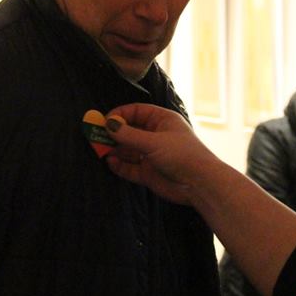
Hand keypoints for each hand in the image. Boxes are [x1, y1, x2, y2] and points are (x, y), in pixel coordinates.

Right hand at [104, 103, 221, 205]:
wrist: (200, 184)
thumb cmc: (182, 154)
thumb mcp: (153, 142)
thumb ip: (129, 135)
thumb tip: (107, 124)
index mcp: (162, 120)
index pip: (136, 111)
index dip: (120, 114)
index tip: (104, 121)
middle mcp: (155, 136)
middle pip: (129, 131)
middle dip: (114, 134)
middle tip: (95, 136)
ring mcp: (151, 155)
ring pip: (127, 150)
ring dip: (114, 150)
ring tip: (100, 150)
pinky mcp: (148, 173)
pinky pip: (130, 167)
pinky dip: (120, 165)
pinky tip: (111, 162)